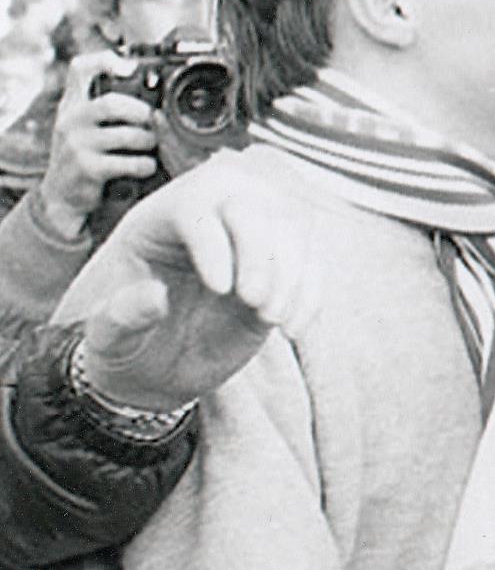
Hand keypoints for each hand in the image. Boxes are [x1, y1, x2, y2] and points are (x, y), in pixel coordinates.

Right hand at [37, 49, 160, 235]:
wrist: (63, 195)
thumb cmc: (85, 156)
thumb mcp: (85, 127)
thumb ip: (106, 109)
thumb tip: (153, 100)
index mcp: (73, 104)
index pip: (80, 69)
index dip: (104, 61)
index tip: (128, 68)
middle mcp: (70, 120)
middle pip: (113, 103)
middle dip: (143, 113)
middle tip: (154, 122)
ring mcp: (76, 144)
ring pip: (128, 134)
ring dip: (149, 141)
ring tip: (151, 147)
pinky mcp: (87, 168)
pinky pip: (129, 162)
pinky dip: (145, 165)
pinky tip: (146, 167)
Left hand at [55, 151, 318, 410]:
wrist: (156, 367)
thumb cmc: (125, 346)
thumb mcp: (107, 338)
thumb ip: (119, 318)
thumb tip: (153, 296)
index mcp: (157, 222)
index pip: (196, 207)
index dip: (213, 242)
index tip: (220, 291)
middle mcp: (207, 218)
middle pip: (251, 202)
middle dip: (262, 251)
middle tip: (255, 303)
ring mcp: (249, 240)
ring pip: (291, 224)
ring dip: (292, 272)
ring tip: (272, 319)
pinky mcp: (281, 268)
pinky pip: (311, 262)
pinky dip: (309, 295)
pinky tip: (292, 329)